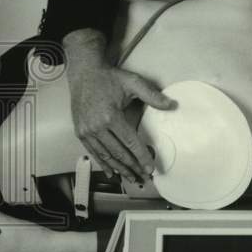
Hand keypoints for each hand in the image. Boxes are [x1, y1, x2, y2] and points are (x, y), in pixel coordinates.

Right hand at [69, 62, 173, 183]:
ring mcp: (86, 131)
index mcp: (110, 116)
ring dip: (120, 169)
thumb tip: (171, 105)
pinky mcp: (80, 132)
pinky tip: (112, 172)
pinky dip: (103, 164)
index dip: (142, 157)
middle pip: (118, 153)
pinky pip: (93, 152)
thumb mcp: (132, 82)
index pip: (130, 142)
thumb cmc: (108, 78)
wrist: (84, 73)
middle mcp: (96, 126)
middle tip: (144, 177)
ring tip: (131, 178)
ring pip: (106, 156)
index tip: (150, 168)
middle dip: (133, 167)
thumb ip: (152, 95)